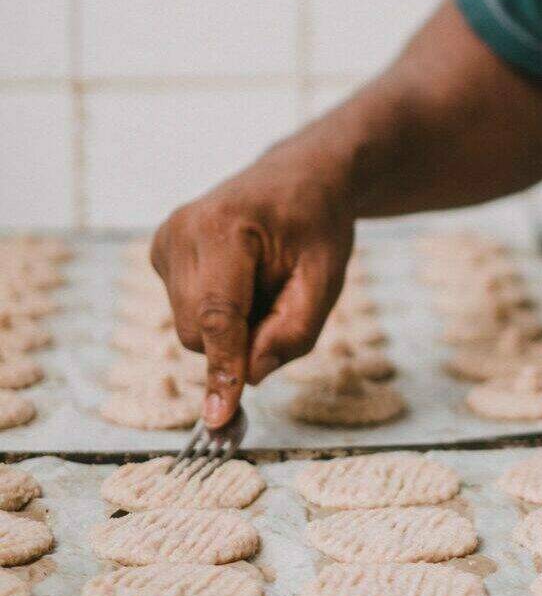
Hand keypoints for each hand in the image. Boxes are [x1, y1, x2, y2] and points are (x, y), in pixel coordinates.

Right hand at [150, 148, 354, 427]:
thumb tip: (249, 377)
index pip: (217, 315)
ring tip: (263, 283)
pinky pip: (187, 313)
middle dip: (241, 339)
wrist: (298, 180)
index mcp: (223, 229)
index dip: (220, 368)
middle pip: (198, 331)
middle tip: (283, 301)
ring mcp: (165, 242)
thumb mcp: (326, 280)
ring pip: (190, 328)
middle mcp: (180, 232)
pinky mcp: (160, 255)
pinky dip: (219, 313)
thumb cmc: (316, 227)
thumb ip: (293, 332)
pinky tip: (243, 280)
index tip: (218, 416)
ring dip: (233, 325)